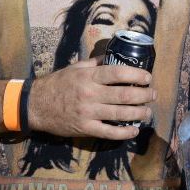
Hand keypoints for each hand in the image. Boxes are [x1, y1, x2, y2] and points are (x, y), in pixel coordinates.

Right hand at [26, 58, 156, 139]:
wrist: (36, 105)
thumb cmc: (58, 84)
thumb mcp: (76, 68)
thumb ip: (96, 63)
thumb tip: (115, 57)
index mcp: (89, 77)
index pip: (118, 73)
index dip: (137, 75)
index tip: (148, 77)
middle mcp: (90, 94)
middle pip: (124, 95)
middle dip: (143, 95)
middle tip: (153, 94)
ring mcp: (88, 113)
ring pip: (120, 114)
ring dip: (138, 113)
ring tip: (147, 112)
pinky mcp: (85, 128)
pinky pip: (108, 132)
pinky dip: (124, 133)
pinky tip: (134, 130)